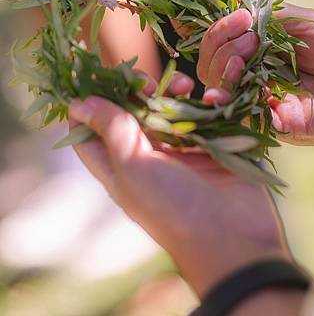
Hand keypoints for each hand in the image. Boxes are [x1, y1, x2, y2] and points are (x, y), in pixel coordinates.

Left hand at [69, 89, 289, 296]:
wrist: (234, 238)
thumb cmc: (173, 208)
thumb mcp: (133, 166)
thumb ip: (110, 128)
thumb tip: (77, 104)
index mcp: (120, 168)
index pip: (91, 134)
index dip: (88, 107)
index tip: (94, 78)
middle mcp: (149, 159)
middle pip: (132, 115)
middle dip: (137, 92)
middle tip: (147, 83)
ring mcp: (182, 153)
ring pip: (169, 110)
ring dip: (174, 92)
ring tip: (184, 85)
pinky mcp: (213, 148)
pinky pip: (206, 116)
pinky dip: (208, 103)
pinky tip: (213, 99)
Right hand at [198, 0, 313, 144]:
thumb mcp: (299, 19)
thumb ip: (260, 9)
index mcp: (259, 51)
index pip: (217, 43)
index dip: (202, 30)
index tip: (189, 15)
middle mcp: (254, 76)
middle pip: (209, 64)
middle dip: (217, 40)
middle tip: (244, 27)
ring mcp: (261, 101)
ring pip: (217, 87)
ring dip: (222, 62)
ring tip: (249, 47)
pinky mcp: (273, 124)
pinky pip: (238, 114)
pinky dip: (229, 95)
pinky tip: (239, 75)